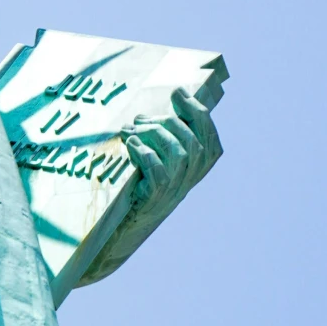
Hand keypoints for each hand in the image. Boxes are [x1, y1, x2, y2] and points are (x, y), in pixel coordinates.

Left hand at [80, 86, 222, 281]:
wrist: (115, 231)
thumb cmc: (133, 188)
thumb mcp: (154, 162)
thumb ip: (164, 137)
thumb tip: (172, 98)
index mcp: (192, 173)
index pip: (211, 142)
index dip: (198, 114)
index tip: (178, 94)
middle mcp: (187, 184)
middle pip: (194, 144)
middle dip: (167, 122)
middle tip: (139, 119)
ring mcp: (172, 194)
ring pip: (179, 155)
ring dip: (154, 134)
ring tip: (129, 130)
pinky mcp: (153, 202)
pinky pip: (159, 174)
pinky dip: (146, 155)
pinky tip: (130, 145)